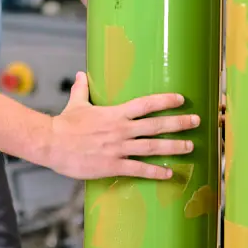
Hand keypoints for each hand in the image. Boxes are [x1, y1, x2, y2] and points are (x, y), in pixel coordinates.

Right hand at [35, 72, 199, 180]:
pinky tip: (169, 173)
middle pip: (156, 125)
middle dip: (179, 123)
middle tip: (197, 122)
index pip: (146, 104)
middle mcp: (121, 129)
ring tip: (190, 146)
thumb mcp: (75, 104)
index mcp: (115, 113)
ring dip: (174, 147)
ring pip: (153, 147)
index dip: (165, 101)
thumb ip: (82, 89)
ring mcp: (118, 148)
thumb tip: (79, 74)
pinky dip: (156, 171)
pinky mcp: (112, 165)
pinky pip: (139, 169)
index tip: (181, 99)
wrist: (51, 143)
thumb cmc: (64, 124)